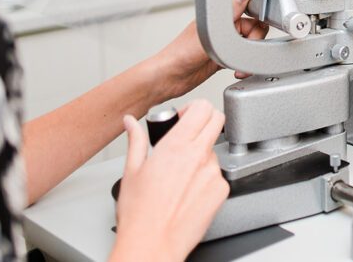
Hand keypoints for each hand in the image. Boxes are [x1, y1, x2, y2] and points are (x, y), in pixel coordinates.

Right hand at [109, 101, 228, 261]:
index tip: (184, 117)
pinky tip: (189, 190)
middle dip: (203, 122)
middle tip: (188, 135)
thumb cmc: (139, 214)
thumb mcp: (131, 171)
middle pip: (217, 120)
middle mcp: (199, 156)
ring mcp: (214, 173)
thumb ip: (136, 140)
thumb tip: (131, 123)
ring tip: (181, 174)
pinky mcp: (221, 190)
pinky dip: (206, 177)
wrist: (152, 244)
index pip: (203, 107)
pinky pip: (218, 174)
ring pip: (215, 150)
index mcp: (177, 145)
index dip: (194, 108)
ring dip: (202, 154)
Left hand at [156, 0, 270, 98]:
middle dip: (255, 42)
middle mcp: (222, 28)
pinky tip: (237, 71)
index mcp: (218, 15)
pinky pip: (242, 58)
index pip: (247, 8)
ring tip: (240, 65)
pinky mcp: (223, 59)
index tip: (257, 31)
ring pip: (249, 45)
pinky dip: (244, 66)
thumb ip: (228, 14)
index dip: (257, 17)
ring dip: (249, 56)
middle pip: (254, 29)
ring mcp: (223, 44)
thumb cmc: (178, 54)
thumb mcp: (207, 32)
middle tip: (247, 51)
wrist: (168, 78)